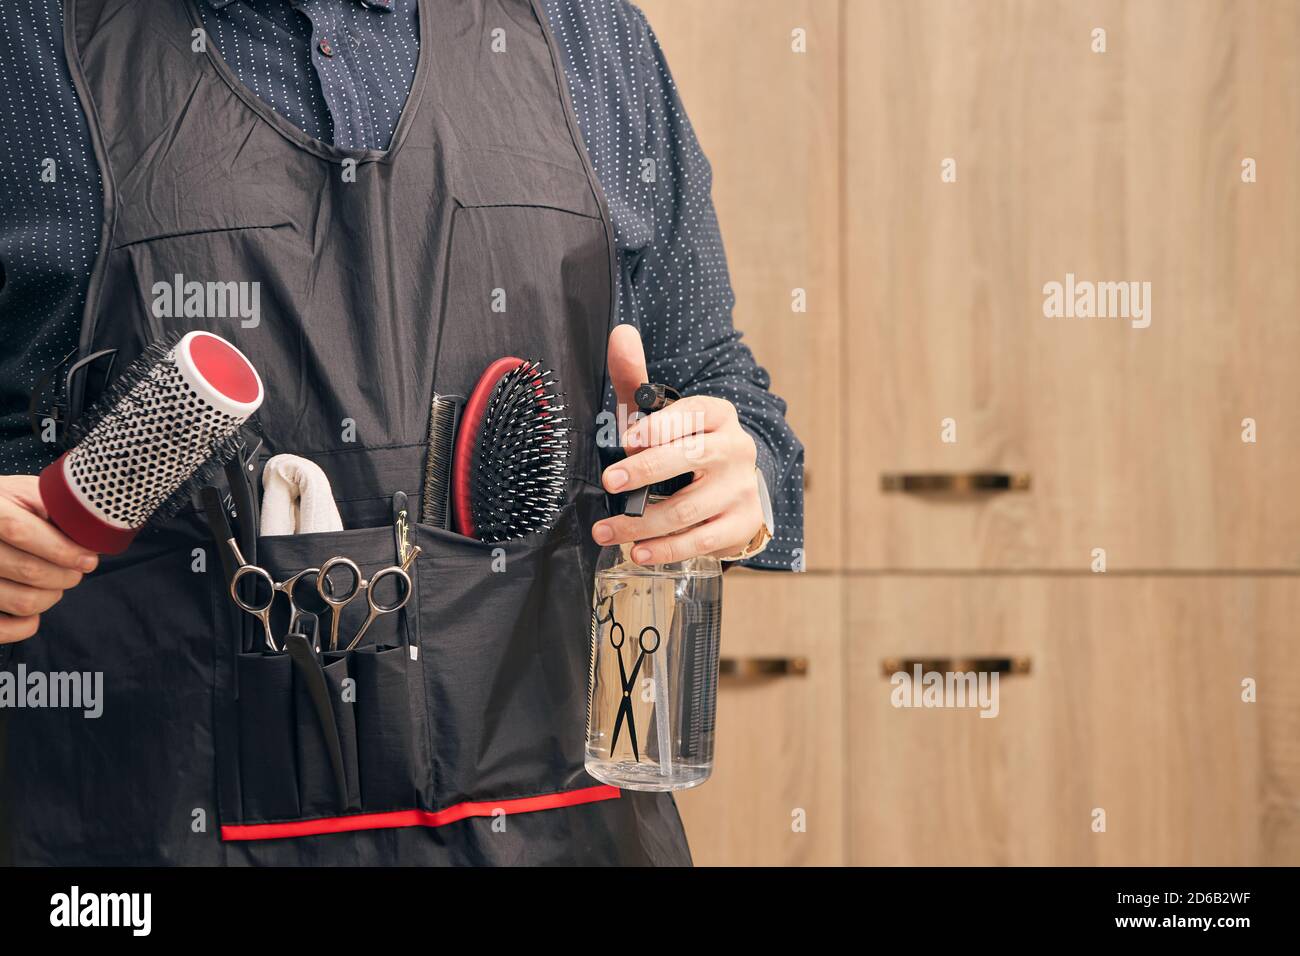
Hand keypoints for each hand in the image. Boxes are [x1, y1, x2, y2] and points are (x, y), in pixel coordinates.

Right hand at [0, 475, 97, 642]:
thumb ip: (55, 508)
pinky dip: (25, 625)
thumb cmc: (6, 506)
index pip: (20, 531)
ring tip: (57, 582)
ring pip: (21, 601)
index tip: (89, 559)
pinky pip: (2, 629)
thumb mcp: (26, 493)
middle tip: (77, 569)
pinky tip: (34, 608)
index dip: (61, 549)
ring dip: (52, 596)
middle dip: (66, 575)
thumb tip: (92, 535)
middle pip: (28, 570)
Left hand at [593, 325, 762, 563]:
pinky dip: (666, 549)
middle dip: (646, 472)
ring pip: (689, 508)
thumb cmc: (687, 447)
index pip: (693, 414)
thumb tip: (619, 334)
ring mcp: (742, 490)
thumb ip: (635, 380)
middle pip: (691, 459)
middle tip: (609, 482)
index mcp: (718, 416)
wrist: (735, 490)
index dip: (659, 428)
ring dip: (642, 523)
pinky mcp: (742, 525)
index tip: (626, 442)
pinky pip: (700, 540)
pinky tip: (638, 551)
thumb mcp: (662, 414)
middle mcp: (736, 450)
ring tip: (606, 530)